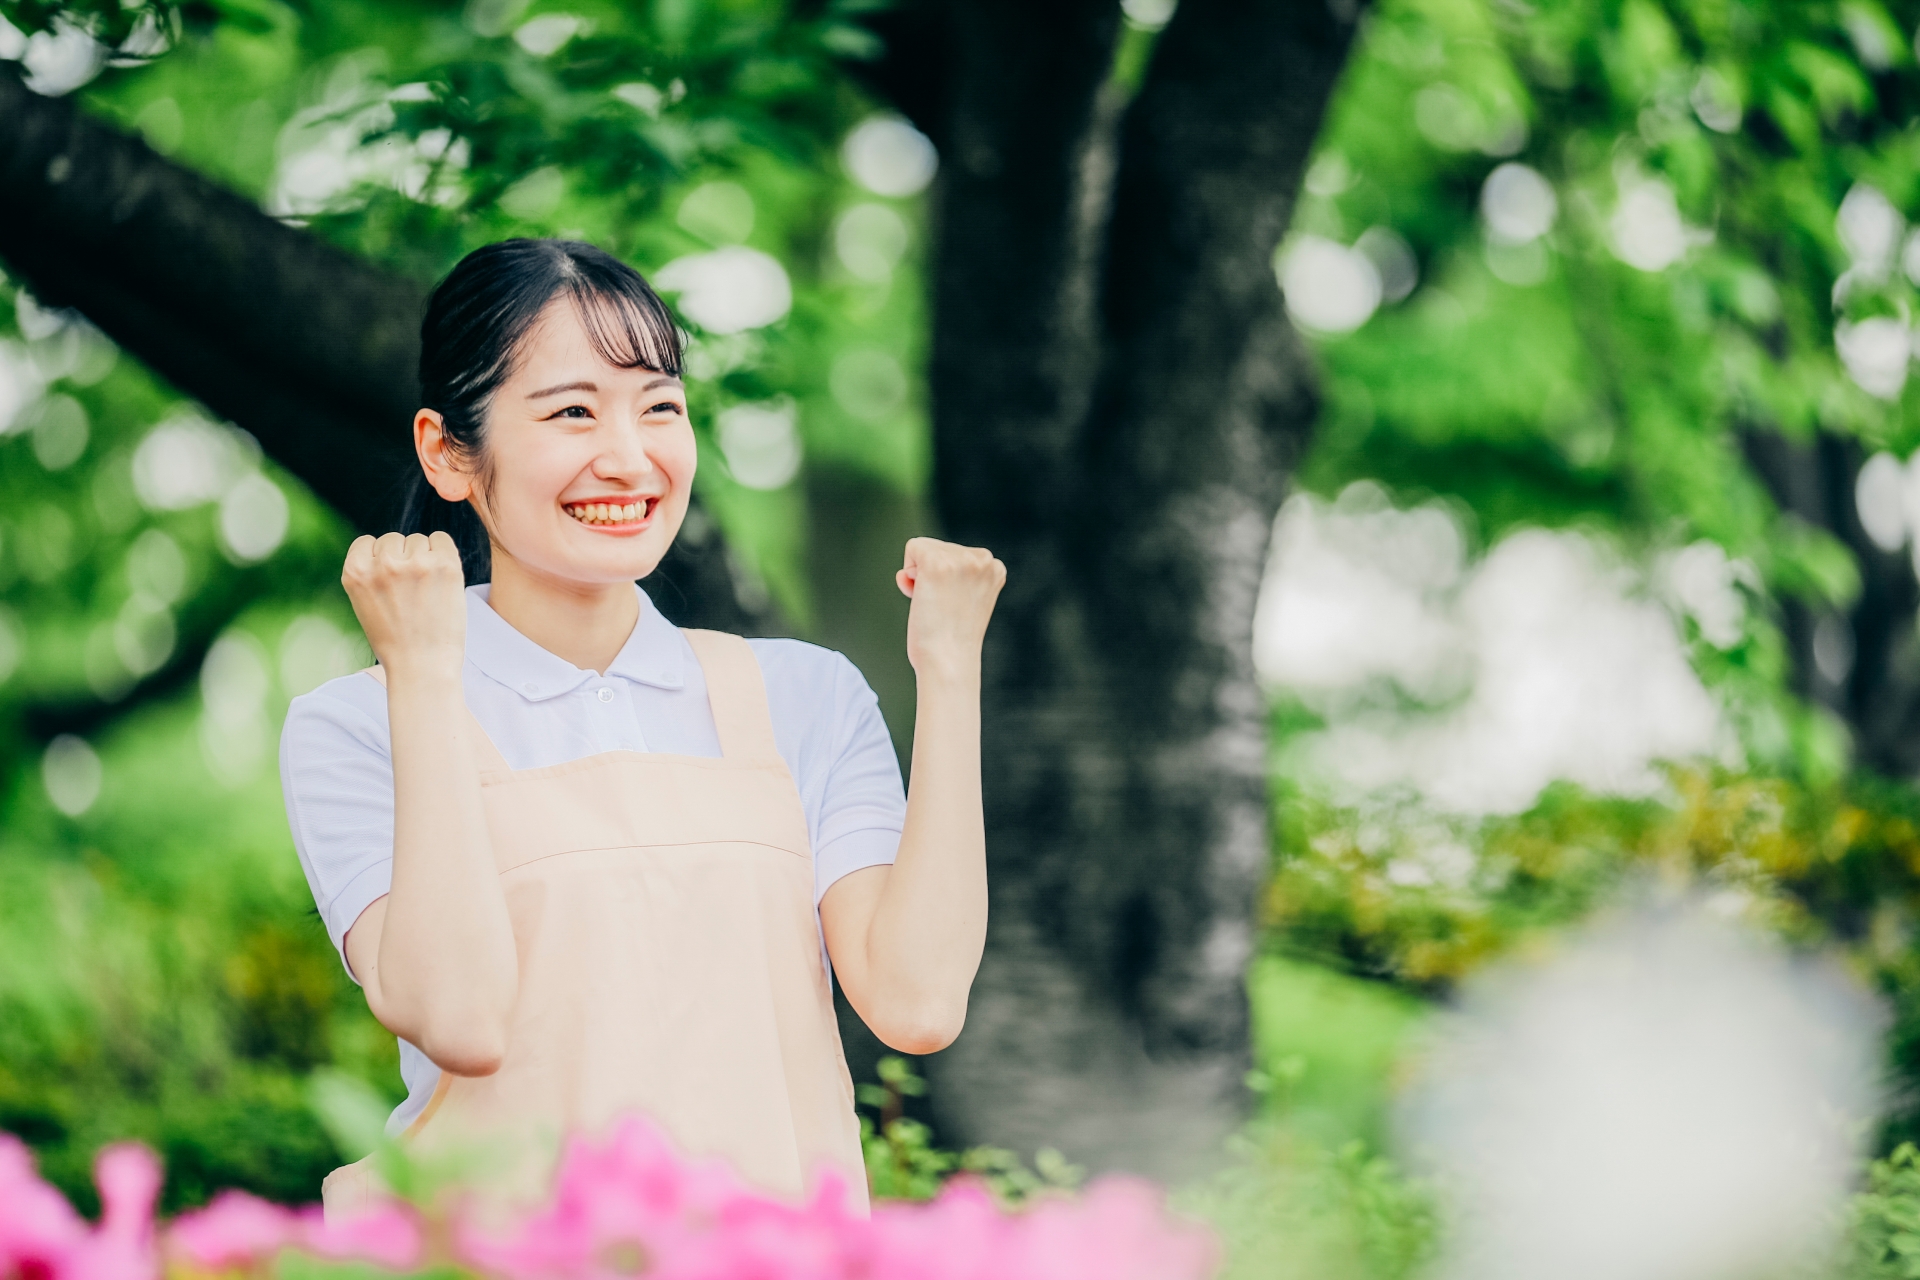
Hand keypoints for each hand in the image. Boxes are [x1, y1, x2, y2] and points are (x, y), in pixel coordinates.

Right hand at [342, 532, 467, 679]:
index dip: (379, 561)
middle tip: (411, 592)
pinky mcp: (445, 565)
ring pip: (419, 540)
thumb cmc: (396, 640)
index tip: (389, 583)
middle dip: (402, 559)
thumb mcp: (366, 603)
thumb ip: (372, 573)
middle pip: (394, 539)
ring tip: (426, 591)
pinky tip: (443, 578)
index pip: (367, 542)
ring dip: (424, 558)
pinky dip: (443, 553)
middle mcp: (383, 564)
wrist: (422, 666)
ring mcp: (415, 563)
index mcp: (355, 572)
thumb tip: (392, 545)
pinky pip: (442, 539)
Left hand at [896, 537, 1005, 679]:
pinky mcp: (938, 564)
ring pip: (924, 548)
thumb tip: (907, 573)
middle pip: (939, 548)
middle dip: (930, 575)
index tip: (953, 605)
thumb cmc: (951, 640)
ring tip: (934, 606)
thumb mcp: (967, 600)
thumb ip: (957, 577)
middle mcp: (984, 559)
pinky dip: (908, 573)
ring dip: (919, 577)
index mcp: (995, 568)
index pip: (956, 554)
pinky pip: (912, 548)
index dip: (945, 580)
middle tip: (941, 609)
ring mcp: (962, 560)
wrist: (949, 662)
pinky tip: (922, 596)